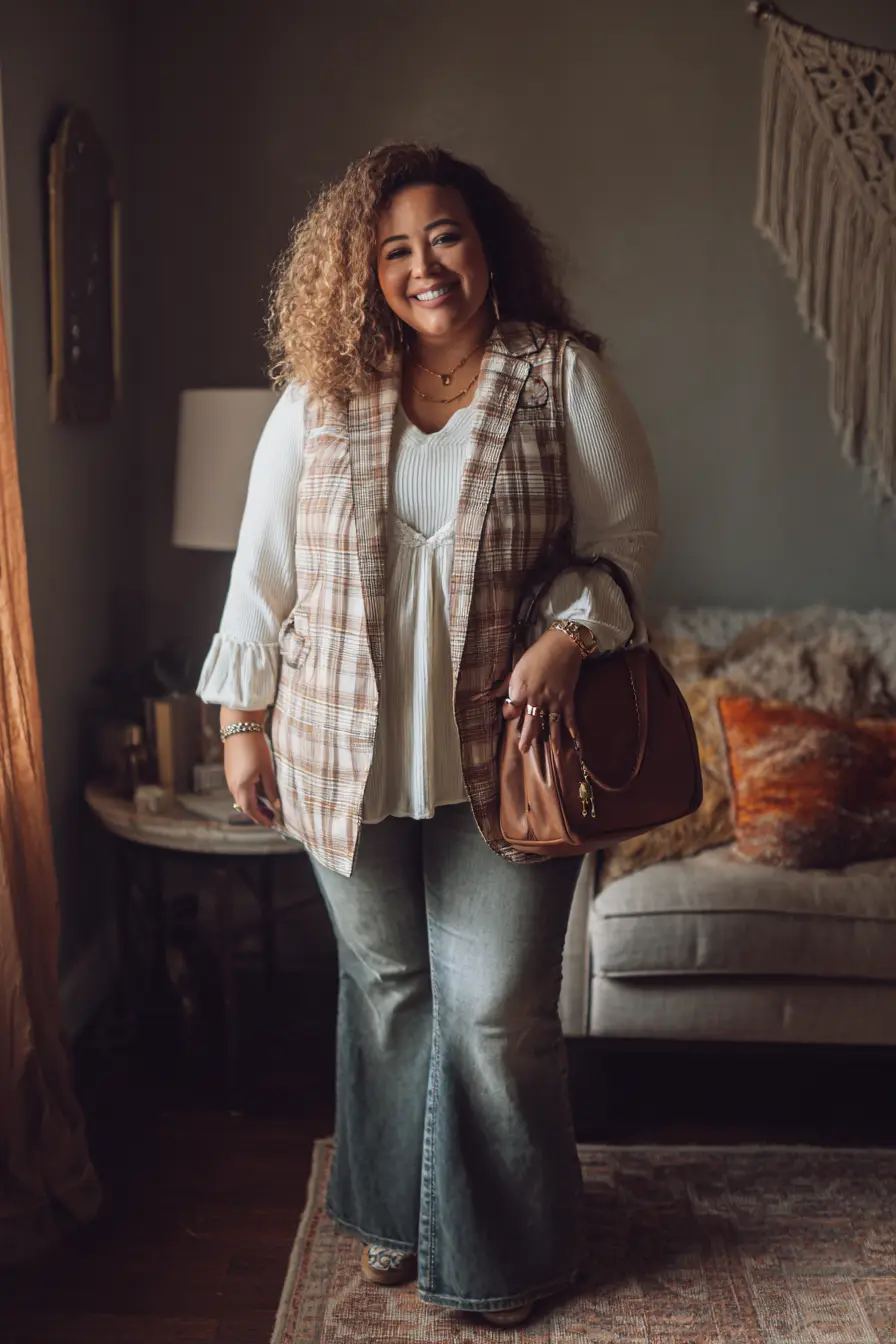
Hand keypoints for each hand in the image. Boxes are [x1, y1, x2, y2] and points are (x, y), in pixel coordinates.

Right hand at [224, 731, 280, 827]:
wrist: (239, 728)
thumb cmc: (254, 747)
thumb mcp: (267, 769)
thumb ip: (270, 789)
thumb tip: (275, 804)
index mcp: (241, 786)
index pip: (250, 810)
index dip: (261, 819)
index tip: (271, 824)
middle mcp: (232, 785)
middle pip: (244, 806)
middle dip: (258, 813)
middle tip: (272, 817)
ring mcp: (230, 778)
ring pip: (241, 798)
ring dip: (253, 804)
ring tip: (268, 805)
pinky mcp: (230, 772)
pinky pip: (239, 789)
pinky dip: (249, 795)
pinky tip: (260, 791)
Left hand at [500, 628, 582, 753]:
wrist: (562, 644)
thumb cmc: (536, 655)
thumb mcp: (516, 670)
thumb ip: (502, 688)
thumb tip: (481, 698)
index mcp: (521, 689)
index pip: (512, 710)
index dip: (510, 714)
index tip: (512, 715)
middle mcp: (536, 697)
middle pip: (531, 722)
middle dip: (528, 738)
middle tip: (524, 750)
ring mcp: (553, 699)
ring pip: (552, 724)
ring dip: (553, 740)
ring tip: (553, 755)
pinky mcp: (567, 698)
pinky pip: (570, 718)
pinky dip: (573, 731)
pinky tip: (575, 743)